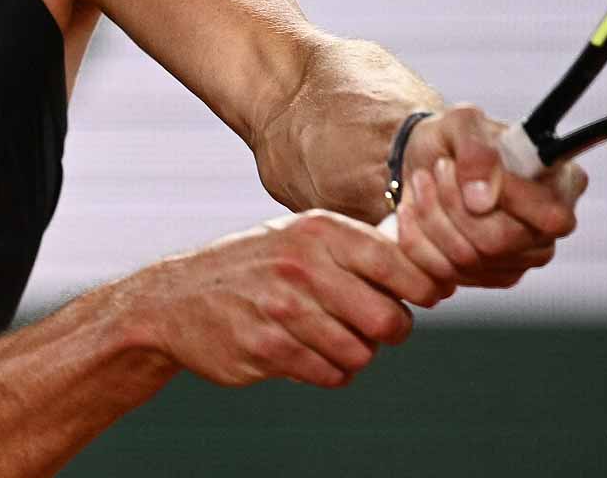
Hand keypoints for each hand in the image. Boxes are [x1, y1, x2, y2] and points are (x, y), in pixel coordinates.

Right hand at [127, 209, 452, 388]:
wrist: (174, 299)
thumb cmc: (253, 267)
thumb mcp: (300, 237)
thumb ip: (359, 249)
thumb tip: (433, 272)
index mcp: (318, 230)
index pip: (401, 264)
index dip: (425, 288)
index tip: (425, 297)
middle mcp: (302, 265)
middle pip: (390, 320)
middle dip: (391, 331)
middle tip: (374, 326)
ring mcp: (282, 308)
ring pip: (362, 354)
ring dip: (356, 354)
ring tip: (331, 339)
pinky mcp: (266, 348)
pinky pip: (331, 375)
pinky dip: (329, 372)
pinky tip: (307, 354)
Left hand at [392, 105, 587, 288]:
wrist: (424, 163)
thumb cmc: (454, 139)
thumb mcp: (461, 123)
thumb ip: (477, 150)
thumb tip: (482, 200)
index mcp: (563, 185)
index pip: (549, 216)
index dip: (503, 198)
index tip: (454, 166)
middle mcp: (548, 230)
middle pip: (498, 242)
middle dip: (450, 203)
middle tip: (432, 170)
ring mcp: (520, 259)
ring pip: (467, 259)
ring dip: (429, 217)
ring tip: (421, 182)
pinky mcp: (487, 277)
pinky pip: (444, 274)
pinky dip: (416, 241)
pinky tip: (411, 212)